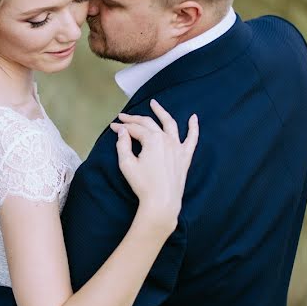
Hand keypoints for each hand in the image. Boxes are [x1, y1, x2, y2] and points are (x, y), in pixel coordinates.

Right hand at [110, 99, 198, 227]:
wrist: (162, 202)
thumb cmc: (143, 184)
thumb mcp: (127, 164)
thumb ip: (123, 144)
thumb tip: (122, 131)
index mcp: (152, 140)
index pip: (134, 129)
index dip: (121, 127)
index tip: (113, 126)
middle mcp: (166, 139)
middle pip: (148, 123)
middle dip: (134, 119)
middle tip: (123, 117)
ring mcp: (177, 147)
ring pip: (170, 124)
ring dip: (162, 112)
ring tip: (155, 103)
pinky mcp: (185, 156)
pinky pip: (192, 139)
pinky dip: (194, 127)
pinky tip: (194, 118)